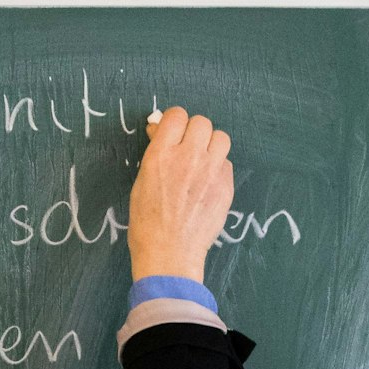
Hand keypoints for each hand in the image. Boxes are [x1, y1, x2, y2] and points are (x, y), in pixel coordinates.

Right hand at [127, 106, 233, 282]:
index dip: (174, 121)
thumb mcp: (141, 182)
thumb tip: (161, 130)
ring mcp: (210, 171)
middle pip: (201, 122)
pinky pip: (227, 163)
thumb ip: (156, 153)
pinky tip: (208, 183)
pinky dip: (218, 168)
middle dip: (193, 131)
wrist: (169, 253)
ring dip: (211, 145)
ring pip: (221, 137)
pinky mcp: (226, 186)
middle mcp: (188, 157)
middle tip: (187, 147)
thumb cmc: (148, 222)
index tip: (173, 131)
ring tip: (202, 161)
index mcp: (161, 155)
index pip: (176, 115)